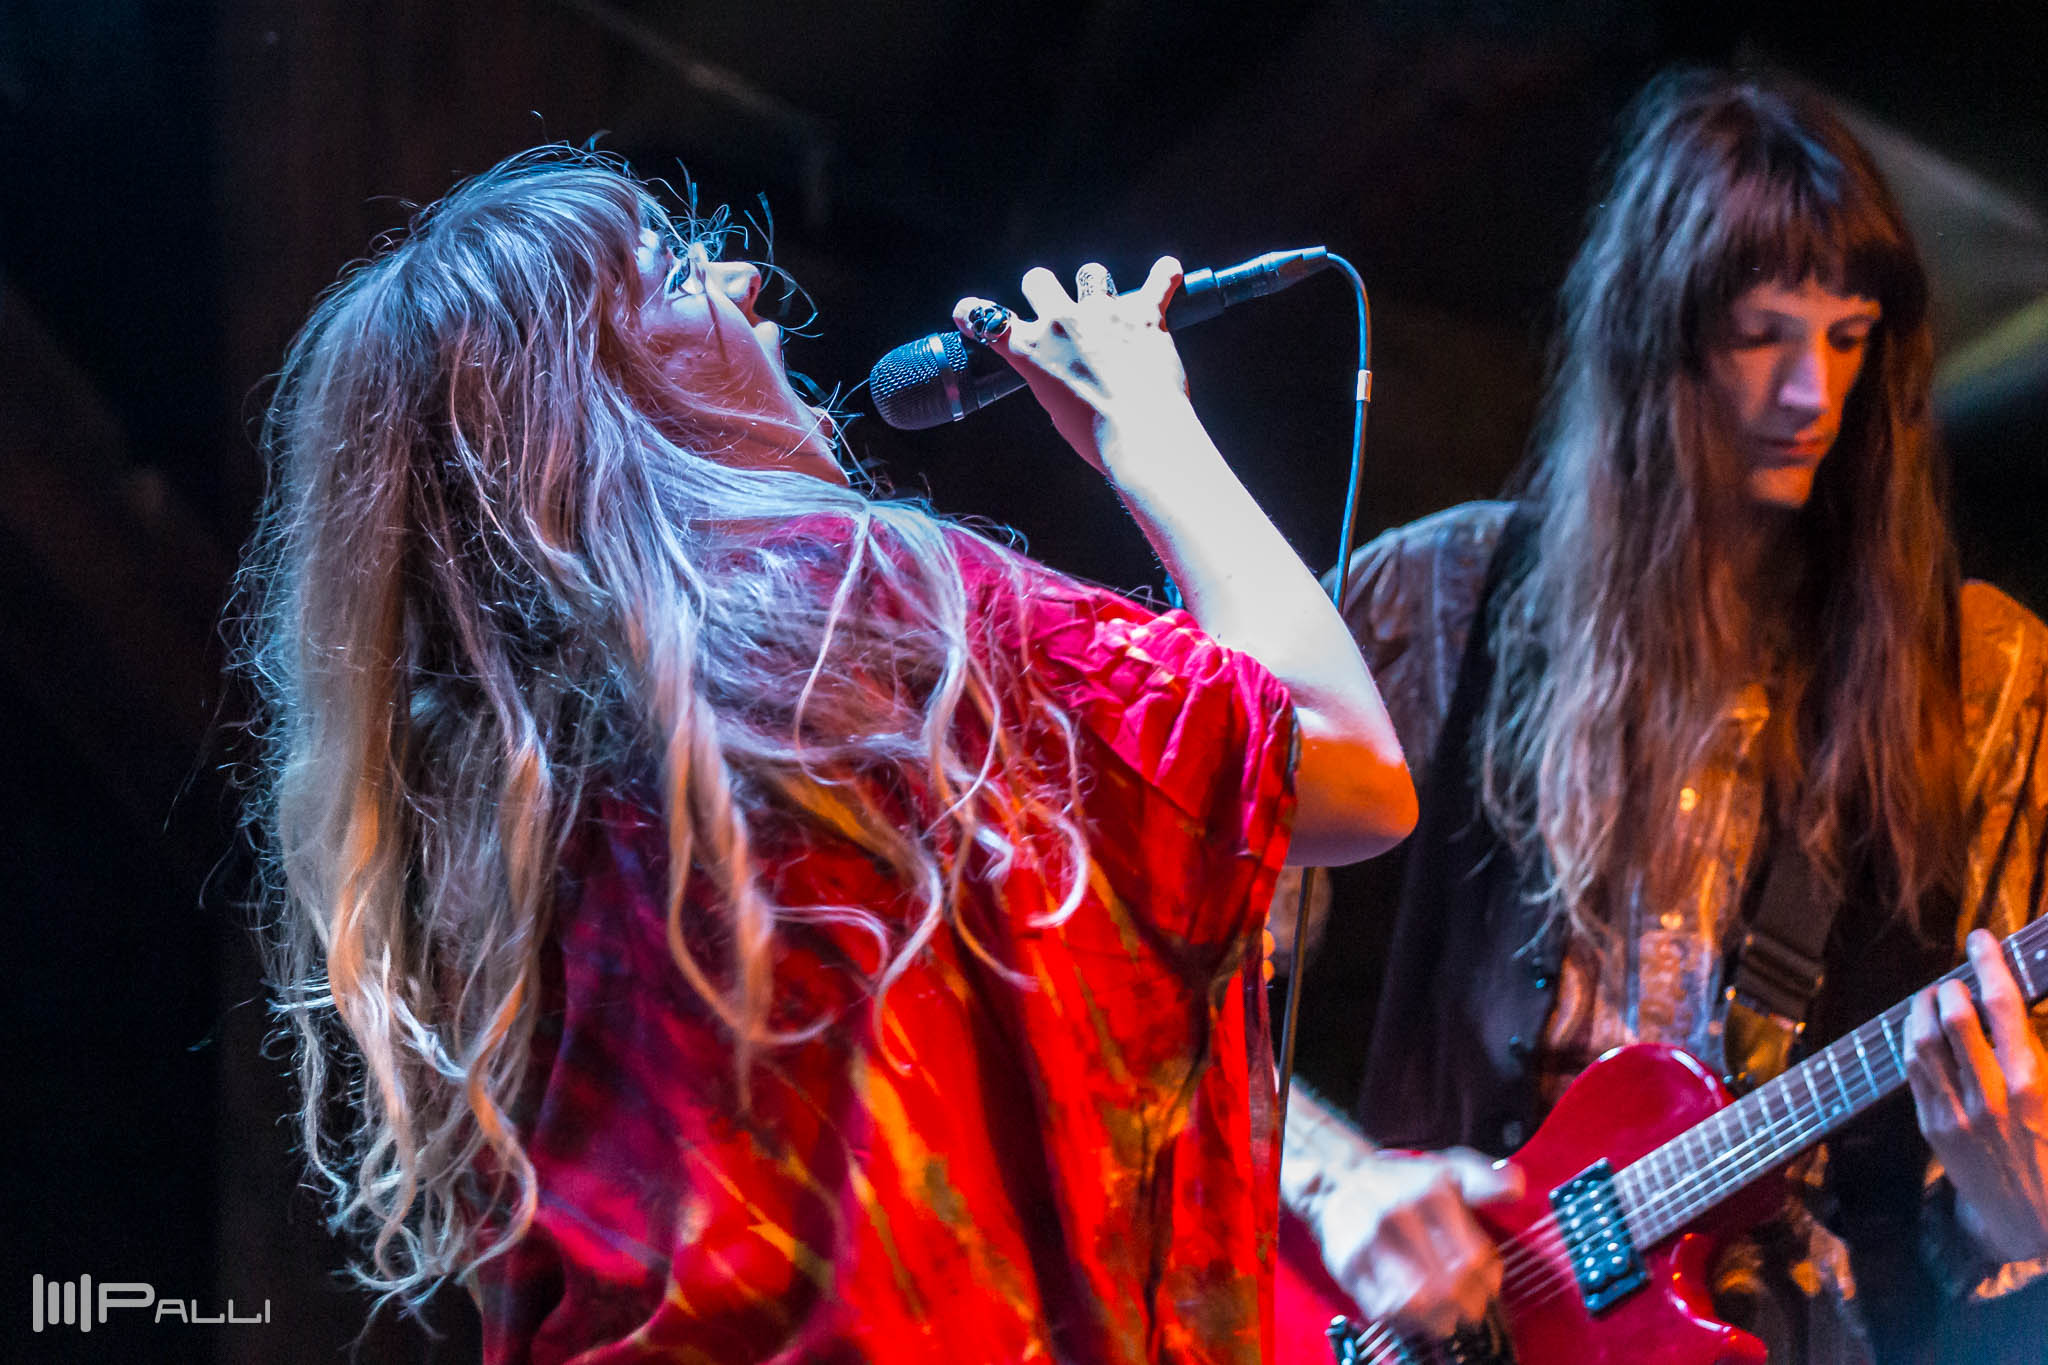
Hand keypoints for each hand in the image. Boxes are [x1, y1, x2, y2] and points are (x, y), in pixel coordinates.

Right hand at [951, 257, 1189, 471]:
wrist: (1142, 435)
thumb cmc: (1097, 435)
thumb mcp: (1055, 409)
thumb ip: (1052, 377)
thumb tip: (1065, 368)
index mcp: (1030, 349)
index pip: (985, 319)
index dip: (973, 313)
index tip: (969, 312)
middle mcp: (1061, 321)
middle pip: (1038, 279)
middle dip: (1045, 290)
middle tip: (1059, 311)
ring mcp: (1103, 311)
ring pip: (1092, 273)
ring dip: (1096, 287)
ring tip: (1109, 308)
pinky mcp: (1144, 312)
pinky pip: (1158, 280)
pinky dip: (1163, 277)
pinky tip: (1166, 273)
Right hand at [1310, 1147, 1523, 1340]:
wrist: (1338, 1180)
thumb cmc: (1401, 1182)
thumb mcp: (1446, 1170)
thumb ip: (1485, 1178)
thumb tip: (1517, 1185)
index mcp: (1434, 1193)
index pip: (1475, 1256)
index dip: (1488, 1282)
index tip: (1488, 1288)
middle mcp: (1402, 1214)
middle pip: (1449, 1284)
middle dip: (1466, 1306)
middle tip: (1470, 1311)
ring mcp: (1372, 1241)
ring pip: (1417, 1301)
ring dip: (1439, 1319)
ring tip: (1446, 1318)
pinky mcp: (1349, 1264)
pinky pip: (1384, 1308)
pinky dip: (1406, 1320)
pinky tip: (1415, 1313)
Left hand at [1904, 928, 2047, 1261]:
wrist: (2036, 1221)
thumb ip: (2034, 1052)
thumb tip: (2015, 1014)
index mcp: (2033, 1083)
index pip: (2004, 1006)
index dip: (1989, 964)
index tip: (1981, 938)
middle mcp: (1991, 1094)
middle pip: (1955, 1018)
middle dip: (1950, 987)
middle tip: (1954, 978)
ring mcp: (1957, 1112)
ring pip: (1924, 1042)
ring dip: (1923, 1010)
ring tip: (1931, 998)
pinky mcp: (1934, 1128)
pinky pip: (1913, 1072)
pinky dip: (1912, 1041)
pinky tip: (1919, 1031)